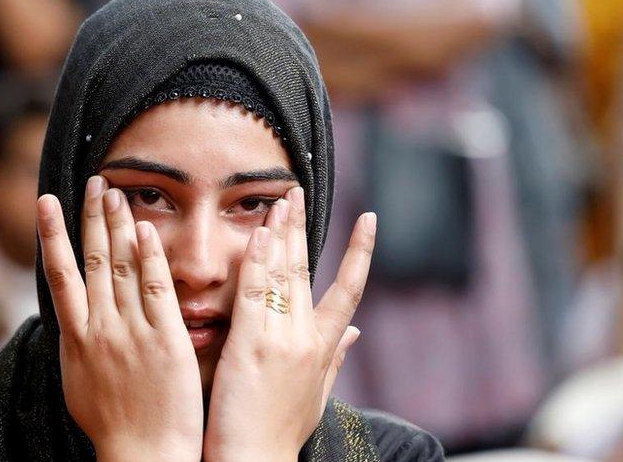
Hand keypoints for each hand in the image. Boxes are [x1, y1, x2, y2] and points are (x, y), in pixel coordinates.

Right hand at [36, 176, 203, 461]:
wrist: (143, 454)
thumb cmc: (112, 425)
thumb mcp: (79, 382)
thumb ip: (78, 344)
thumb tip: (71, 319)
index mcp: (76, 338)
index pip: (60, 274)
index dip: (53, 234)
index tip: (47, 202)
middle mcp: (99, 328)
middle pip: (91, 259)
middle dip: (90, 217)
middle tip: (92, 181)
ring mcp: (132, 331)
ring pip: (120, 266)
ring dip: (116, 225)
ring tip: (114, 191)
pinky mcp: (165, 339)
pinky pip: (155, 290)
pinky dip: (148, 257)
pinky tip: (145, 229)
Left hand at [203, 187, 374, 460]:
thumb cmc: (279, 432)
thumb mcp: (317, 395)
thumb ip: (335, 359)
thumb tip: (356, 335)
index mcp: (323, 349)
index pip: (349, 292)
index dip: (361, 255)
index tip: (370, 221)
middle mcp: (307, 338)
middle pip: (309, 271)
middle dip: (306, 227)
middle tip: (300, 191)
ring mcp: (281, 339)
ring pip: (285, 273)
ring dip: (283, 231)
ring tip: (281, 198)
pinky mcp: (251, 345)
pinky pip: (256, 292)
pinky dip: (260, 260)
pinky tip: (261, 232)